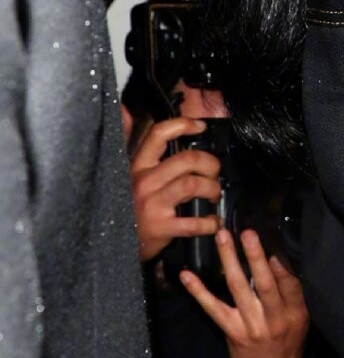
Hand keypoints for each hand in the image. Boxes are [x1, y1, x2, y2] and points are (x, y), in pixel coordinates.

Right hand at [129, 116, 221, 261]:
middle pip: (187, 159)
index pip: (159, 134)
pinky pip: (195, 221)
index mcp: (137, 166)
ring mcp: (152, 204)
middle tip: (215, 172)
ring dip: (212, 188)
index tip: (201, 126)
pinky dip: (210, 222)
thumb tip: (125, 110)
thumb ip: (129, 143)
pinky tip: (212, 222)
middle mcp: (144, 181)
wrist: (114, 247)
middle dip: (210, 163)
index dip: (184, 125)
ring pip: (193, 184)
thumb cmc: (126, 207)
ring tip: (214, 194)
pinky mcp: (161, 228)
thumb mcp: (124, 174)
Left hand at [179, 230, 308, 357]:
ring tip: (222, 238)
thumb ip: (292, 293)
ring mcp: (251, 325)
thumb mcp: (301, 318)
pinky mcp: (231, 331)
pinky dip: (199, 291)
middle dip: (255, 256)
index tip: (274, 240)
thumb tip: (280, 258)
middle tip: (247, 233)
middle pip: (264, 283)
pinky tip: (187, 276)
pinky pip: (213, 308)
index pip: (290, 283)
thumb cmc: (288, 342)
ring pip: (238, 288)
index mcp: (294, 312)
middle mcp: (273, 318)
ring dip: (229, 261)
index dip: (281, 263)